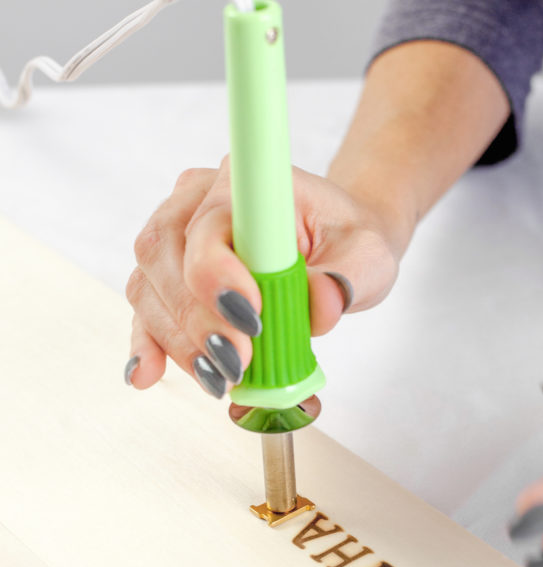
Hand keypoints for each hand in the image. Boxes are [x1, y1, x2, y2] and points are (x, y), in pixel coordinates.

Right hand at [124, 158, 399, 397]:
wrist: (337, 244)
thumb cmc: (348, 241)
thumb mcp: (368, 257)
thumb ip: (348, 279)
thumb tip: (321, 306)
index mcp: (245, 185)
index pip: (208, 224)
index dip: (215, 273)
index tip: (249, 318)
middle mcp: (196, 201)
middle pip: (165, 258)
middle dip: (197, 322)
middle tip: (237, 364)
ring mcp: (176, 238)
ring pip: (149, 289)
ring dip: (178, 342)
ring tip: (219, 379)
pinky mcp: (169, 276)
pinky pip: (147, 309)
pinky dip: (149, 345)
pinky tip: (149, 373)